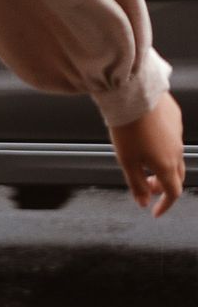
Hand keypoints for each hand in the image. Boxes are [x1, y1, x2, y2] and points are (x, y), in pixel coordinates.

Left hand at [111, 93, 183, 214]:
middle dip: (163, 186)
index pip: (173, 192)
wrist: (134, 95)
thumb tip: (144, 202)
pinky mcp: (175, 117)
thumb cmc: (128, 130)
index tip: (154, 212)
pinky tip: (147, 142)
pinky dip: (163, 148)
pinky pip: (173, 138)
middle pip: (176, 176)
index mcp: (166, 164)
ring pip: (175, 156)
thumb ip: (136, 186)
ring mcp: (178, 132)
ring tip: (143, 164)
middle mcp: (177, 149)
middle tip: (146, 187)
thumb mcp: (127, 163)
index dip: (164, 205)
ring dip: (162, 167)